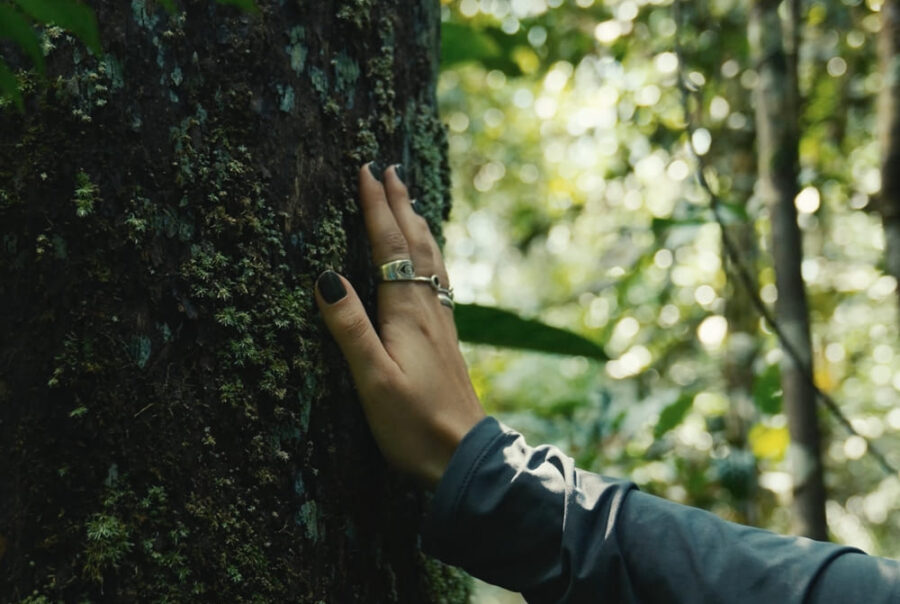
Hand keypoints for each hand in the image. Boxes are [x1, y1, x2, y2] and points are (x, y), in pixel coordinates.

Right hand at [314, 163, 484, 485]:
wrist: (463, 455)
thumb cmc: (414, 423)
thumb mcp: (372, 379)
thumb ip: (349, 328)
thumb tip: (325, 276)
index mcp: (407, 312)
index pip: (390, 247)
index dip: (377, 207)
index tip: (367, 170)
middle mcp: (428, 309)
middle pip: (415, 244)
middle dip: (400, 204)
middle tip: (390, 169)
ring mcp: (441, 323)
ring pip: (431, 259)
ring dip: (418, 225)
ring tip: (411, 202)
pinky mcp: (445, 339)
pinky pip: (437, 280)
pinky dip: (430, 256)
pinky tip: (431, 263)